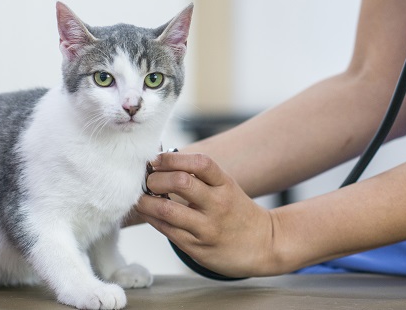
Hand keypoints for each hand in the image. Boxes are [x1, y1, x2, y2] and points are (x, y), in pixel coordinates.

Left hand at [133, 152, 281, 277]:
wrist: (264, 245)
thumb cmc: (237, 212)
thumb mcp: (227, 188)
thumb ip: (200, 177)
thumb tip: (160, 164)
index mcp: (226, 185)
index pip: (200, 163)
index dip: (173, 158)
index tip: (156, 159)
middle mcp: (218, 205)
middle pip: (180, 182)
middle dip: (155, 179)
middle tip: (148, 180)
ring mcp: (207, 228)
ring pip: (167, 209)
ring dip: (146, 201)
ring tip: (141, 197)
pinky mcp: (197, 248)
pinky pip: (166, 230)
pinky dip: (151, 218)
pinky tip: (148, 212)